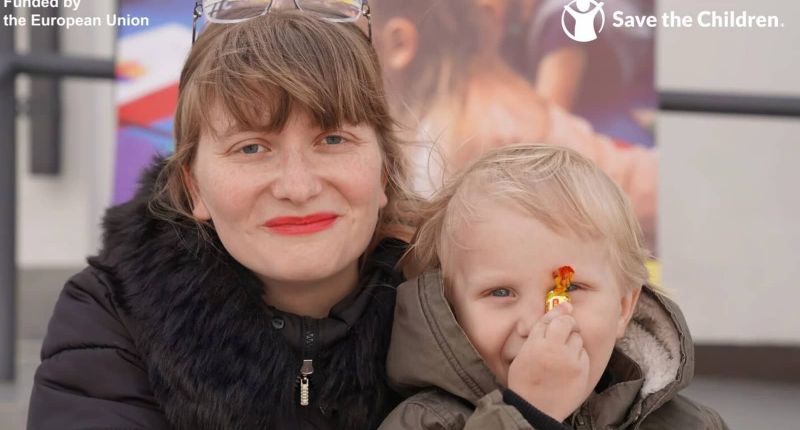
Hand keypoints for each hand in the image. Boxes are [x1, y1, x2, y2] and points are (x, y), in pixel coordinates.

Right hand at [507, 302, 589, 421]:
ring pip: (577, 338)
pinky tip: (569, 365)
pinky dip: (578, 356)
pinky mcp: (582, 370)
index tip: (565, 307)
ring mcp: (570, 360)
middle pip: (567, 323)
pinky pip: (584, 353)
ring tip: (563, 354)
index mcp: (535, 344)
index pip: (549, 319)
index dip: (558, 312)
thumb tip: (556, 313)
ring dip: (573, 341)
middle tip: (565, 330)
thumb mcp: (523, 355)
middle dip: (568, 323)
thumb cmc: (525, 381)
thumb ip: (537, 334)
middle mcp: (553, 349)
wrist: (535, 409)